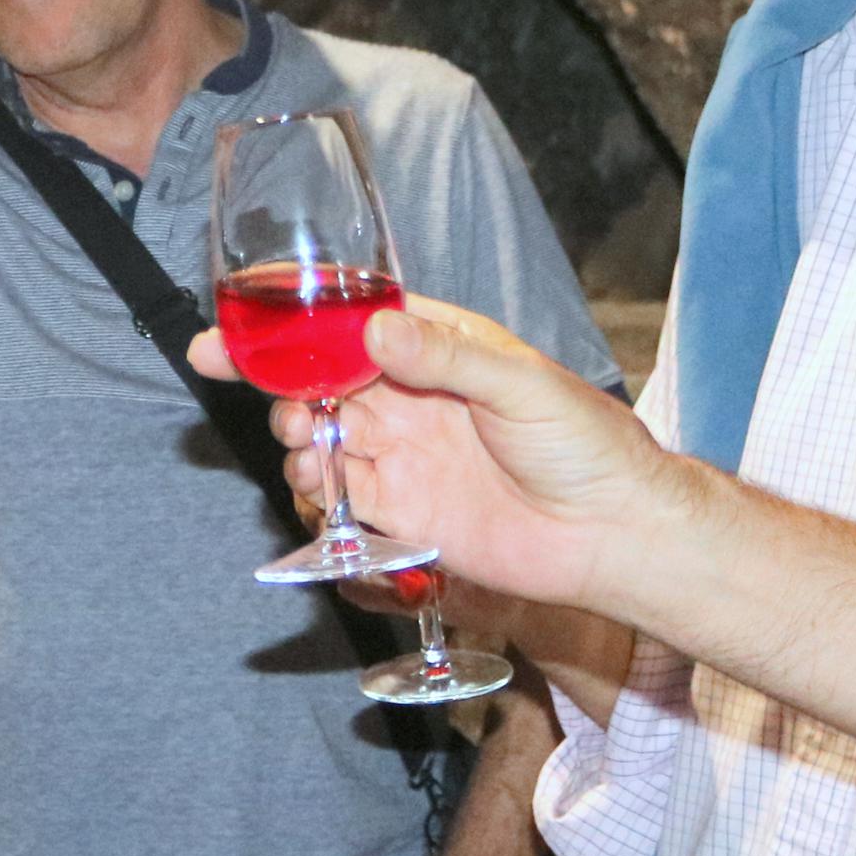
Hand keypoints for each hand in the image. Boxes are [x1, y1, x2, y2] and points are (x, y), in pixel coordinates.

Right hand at [191, 294, 683, 614]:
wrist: (616, 535)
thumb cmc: (589, 445)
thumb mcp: (522, 384)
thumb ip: (446, 357)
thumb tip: (377, 328)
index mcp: (440, 348)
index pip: (352, 321)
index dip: (293, 320)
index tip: (238, 323)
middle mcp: (411, 398)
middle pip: (319, 376)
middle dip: (272, 376)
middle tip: (239, 374)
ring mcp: (404, 455)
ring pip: (321, 434)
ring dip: (296, 432)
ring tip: (304, 438)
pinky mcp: (403, 512)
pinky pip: (339, 495)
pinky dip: (315, 486)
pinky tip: (316, 480)